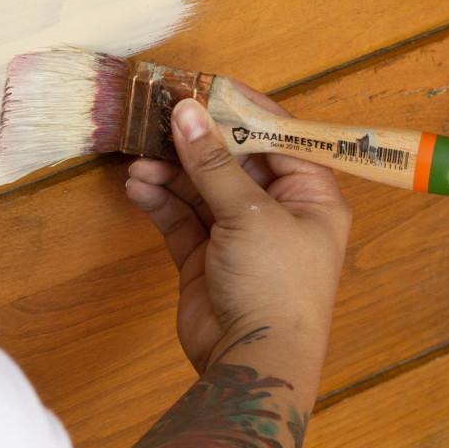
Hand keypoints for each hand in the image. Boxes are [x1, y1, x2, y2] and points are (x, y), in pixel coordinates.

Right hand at [125, 83, 350, 372]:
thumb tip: (187, 112)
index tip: (205, 85)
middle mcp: (278, 209)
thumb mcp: (250, 215)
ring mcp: (240, 233)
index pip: (278, 136)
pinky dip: (160, 200)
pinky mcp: (206, 255)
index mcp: (310, 194)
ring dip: (171, 172)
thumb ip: (213, 164)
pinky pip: (181, 216)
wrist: (255, 362)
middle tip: (160, 114)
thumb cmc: (277, 287)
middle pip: (233, 159)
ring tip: (140, 159)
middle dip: (196, 140)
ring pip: (201, 186)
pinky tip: (138, 187)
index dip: (242, 110)